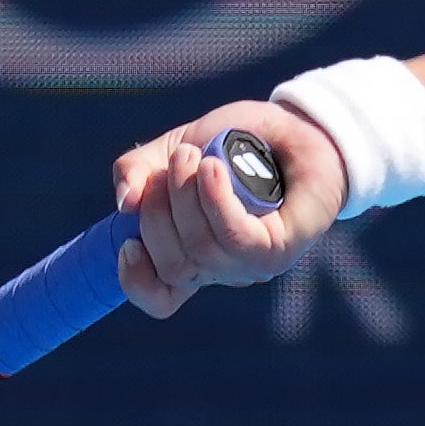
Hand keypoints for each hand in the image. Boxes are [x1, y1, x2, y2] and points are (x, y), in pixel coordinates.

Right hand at [107, 102, 334, 315]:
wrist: (299, 127)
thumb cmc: (238, 143)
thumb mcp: (177, 147)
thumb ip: (139, 170)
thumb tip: (126, 205)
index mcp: (194, 254)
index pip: (161, 298)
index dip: (135, 282)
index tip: (127, 244)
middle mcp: (221, 267)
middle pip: (173, 266)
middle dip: (159, 210)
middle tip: (177, 161)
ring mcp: (251, 264)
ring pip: (200, 247)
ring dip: (186, 194)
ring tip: (194, 154)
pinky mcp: (279, 249)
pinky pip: (236, 237)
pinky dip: (217, 201)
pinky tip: (213, 169)